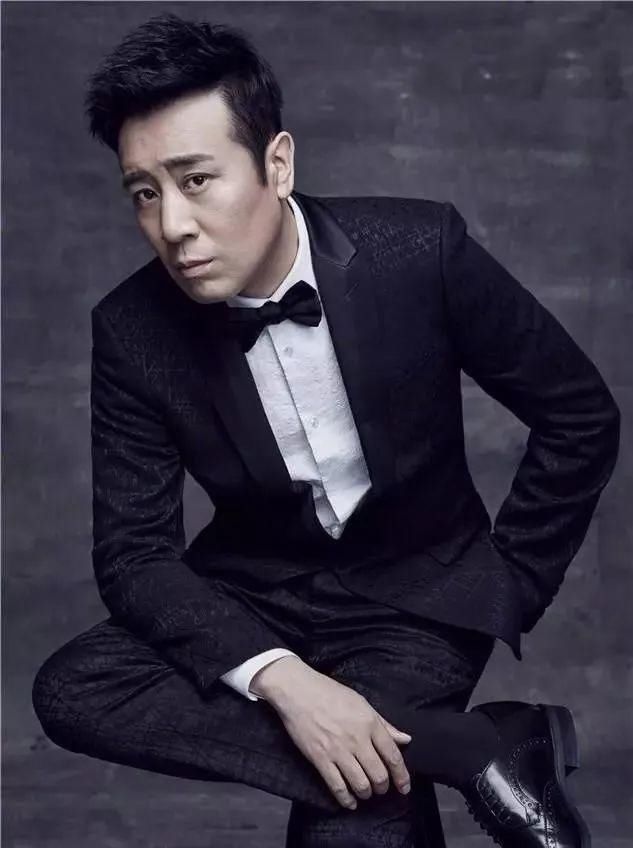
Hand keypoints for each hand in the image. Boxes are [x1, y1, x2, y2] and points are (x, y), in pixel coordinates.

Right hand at [254, 659, 412, 809]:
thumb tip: (405, 739)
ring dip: (366, 793)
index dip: (401, 776)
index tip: (404, 787)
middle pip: (379, 775)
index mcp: (370, 723)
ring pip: (361, 784)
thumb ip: (384, 724)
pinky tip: (350, 802)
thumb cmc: (330, 693)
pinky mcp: (320, 758)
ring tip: (366, 792)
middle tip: (381, 788)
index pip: (393, 756)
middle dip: (383, 787)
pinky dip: (346, 799)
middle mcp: (357, 739)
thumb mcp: (362, 702)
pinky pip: (337, 786)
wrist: (298, 691)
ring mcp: (338, 750)